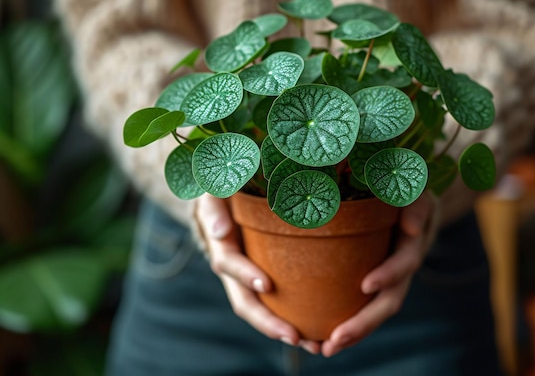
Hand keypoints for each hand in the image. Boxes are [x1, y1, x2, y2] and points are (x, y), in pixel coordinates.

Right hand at [194, 194, 320, 353]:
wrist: (230, 196)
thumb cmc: (225, 188)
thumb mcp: (214, 190)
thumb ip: (214, 206)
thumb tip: (221, 231)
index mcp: (221, 245)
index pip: (228, 264)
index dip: (245, 274)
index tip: (266, 285)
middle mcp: (234, 269)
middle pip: (246, 303)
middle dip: (268, 322)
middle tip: (294, 336)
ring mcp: (249, 278)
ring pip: (263, 310)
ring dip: (285, 330)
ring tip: (314, 345)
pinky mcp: (267, 279)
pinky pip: (279, 302)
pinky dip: (296, 318)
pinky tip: (320, 331)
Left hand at [320, 192, 436, 356]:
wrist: (409, 207)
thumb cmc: (408, 194)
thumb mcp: (416, 193)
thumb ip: (415, 206)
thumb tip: (410, 229)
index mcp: (411, 246)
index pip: (404, 263)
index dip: (388, 274)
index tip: (366, 285)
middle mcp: (401, 271)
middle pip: (387, 303)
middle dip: (363, 323)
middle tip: (335, 339)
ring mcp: (387, 282)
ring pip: (374, 313)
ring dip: (353, 333)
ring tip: (325, 349)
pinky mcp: (370, 285)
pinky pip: (360, 308)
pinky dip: (344, 324)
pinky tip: (320, 339)